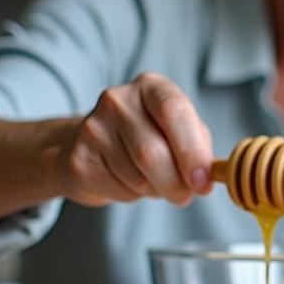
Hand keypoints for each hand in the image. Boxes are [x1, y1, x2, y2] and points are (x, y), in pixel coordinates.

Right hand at [45, 72, 213, 206]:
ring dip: (155, 190)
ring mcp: (93, 127)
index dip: (192, 150)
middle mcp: (118, 100)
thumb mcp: (180, 131)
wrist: (95, 146)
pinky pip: (116, 189)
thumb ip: (198, 148)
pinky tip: (129, 183)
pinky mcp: (78, 158)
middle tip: (186, 196)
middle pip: (152, 151)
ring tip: (154, 182)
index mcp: (151, 87)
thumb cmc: (151, 137)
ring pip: (136, 176)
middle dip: (175, 183)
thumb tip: (205, 178)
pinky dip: (132, 195)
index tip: (203, 181)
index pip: (173, 111)